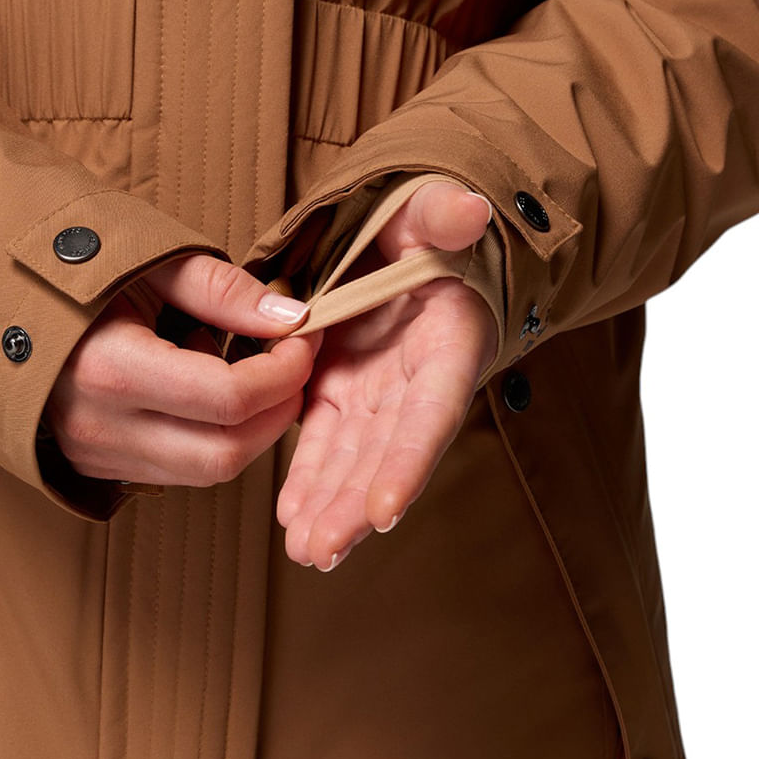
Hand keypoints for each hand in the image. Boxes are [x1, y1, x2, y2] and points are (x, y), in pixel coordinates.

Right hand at [45, 254, 325, 489]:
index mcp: (111, 369)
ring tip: (245, 371)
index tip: (303, 337)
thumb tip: (292, 316)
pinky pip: (177, 471)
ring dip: (248, 429)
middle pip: (226, 453)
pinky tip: (205, 392)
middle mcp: (101, 427)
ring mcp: (96, 455)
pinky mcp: (98, 466)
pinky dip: (212, 438)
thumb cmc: (71, 273)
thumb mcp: (146, 262)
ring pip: (206, 472)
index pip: (228, 398)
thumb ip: (222, 290)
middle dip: (278, 411)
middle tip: (293, 363)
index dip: (284, 372)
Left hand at [277, 179, 497, 570]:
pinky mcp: (340, 391)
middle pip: (387, 453)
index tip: (385, 511)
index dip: (408, 462)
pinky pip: (324, 442)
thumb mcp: (430, 208)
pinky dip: (310, 478)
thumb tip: (468, 210)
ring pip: (354, 459)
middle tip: (322, 549)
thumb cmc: (424, 222)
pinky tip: (290, 517)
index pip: (431, 413)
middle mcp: (415, 380)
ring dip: (330, 505)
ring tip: (305, 550)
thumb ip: (445, 212)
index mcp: (447, 342)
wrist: (401, 233)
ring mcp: (376, 391)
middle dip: (356, 504)